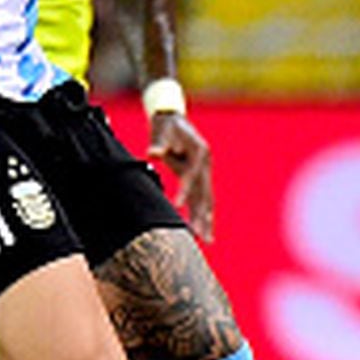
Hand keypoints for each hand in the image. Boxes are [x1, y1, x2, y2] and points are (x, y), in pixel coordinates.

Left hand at [149, 110, 214, 240]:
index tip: (177, 205)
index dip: (184, 190)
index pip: (191, 176)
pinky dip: (201, 214)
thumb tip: (152, 153)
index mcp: (200, 152)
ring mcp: (204, 172)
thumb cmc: (166, 126)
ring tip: (207, 241)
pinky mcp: (197, 178)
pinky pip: (201, 199)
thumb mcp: (162, 132)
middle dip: (202, 215)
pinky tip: (203, 231)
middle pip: (205, 193)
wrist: (172, 119)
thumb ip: (158, 144)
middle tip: (200, 235)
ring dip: (206, 220)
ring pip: (206, 200)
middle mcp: (206, 164)